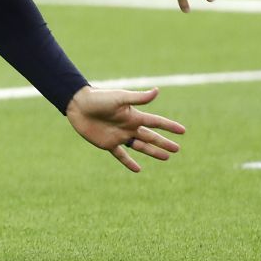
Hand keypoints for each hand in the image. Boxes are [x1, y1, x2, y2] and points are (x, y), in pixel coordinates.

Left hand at [67, 86, 184, 172]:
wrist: (77, 104)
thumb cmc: (99, 98)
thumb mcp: (120, 98)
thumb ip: (138, 98)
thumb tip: (157, 90)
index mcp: (134, 115)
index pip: (156, 122)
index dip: (169, 127)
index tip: (183, 131)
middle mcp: (129, 126)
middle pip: (151, 137)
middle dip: (164, 143)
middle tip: (177, 149)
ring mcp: (119, 136)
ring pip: (140, 146)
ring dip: (153, 152)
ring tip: (166, 158)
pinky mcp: (108, 144)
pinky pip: (121, 155)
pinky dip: (129, 162)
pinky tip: (138, 169)